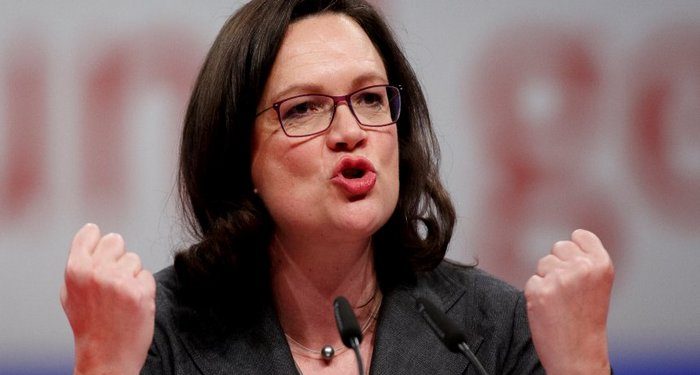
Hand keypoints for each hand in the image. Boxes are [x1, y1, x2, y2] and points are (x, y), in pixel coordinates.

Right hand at [60, 223, 155, 374]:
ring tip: (120, 297)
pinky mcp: (141, 292)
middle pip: (116, 240)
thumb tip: (90, 236)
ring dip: (130, 275)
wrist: (106, 357)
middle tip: (113, 278)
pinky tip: (132, 304)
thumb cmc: (89, 326)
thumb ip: (80, 264)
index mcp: (76, 270)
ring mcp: (120, 282)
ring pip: (134, 259)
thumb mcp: (71, 293)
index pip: (90, 233)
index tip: (100, 247)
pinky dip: (143, 288)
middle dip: (117, 255)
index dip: (97, 240)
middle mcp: (98, 273)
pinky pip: (147, 276)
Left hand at [524, 229, 613, 374]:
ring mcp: (559, 279)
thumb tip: (564, 243)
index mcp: (601, 264)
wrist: (578, 355)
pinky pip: (532, 281)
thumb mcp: (598, 285)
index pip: (579, 236)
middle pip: (558, 247)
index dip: (575, 249)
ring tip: (560, 302)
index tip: (577, 266)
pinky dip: (536, 294)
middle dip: (559, 265)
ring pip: (542, 264)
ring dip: (547, 279)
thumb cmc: (587, 321)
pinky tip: (548, 309)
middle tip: (569, 291)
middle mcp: (581, 267)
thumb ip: (585, 261)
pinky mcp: (539, 291)